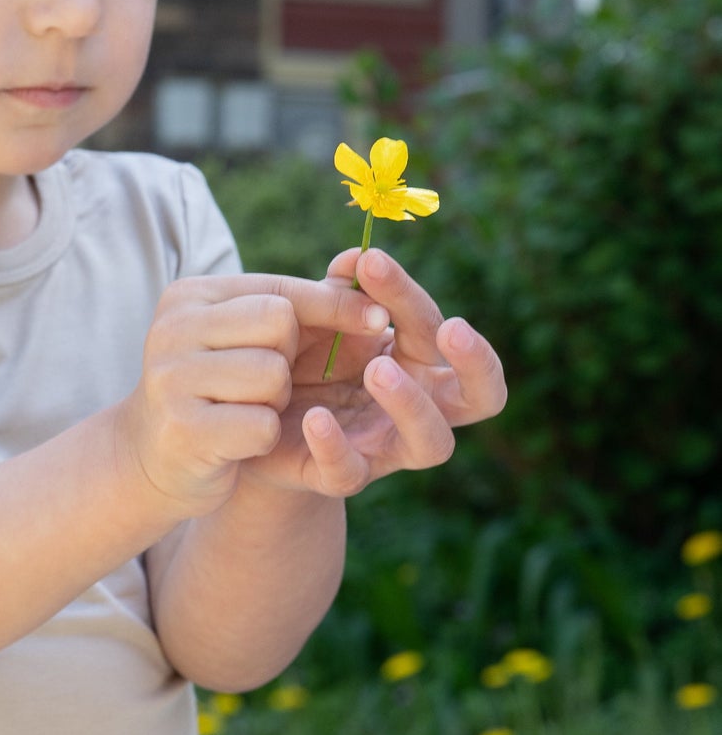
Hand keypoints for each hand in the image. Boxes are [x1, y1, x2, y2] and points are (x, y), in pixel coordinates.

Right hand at [116, 271, 393, 514]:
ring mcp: (173, 379)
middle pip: (280, 324)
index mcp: (190, 296)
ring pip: (273, 376)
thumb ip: (297, 308)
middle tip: (261, 384)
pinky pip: (262, 425)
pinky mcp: (184, 430)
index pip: (279, 289)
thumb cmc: (213, 391)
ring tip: (243, 410)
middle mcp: (173, 329)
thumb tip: (361, 272)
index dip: (334, 304)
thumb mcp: (243, 340)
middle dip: (288, 359)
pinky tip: (235, 442)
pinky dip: (263, 438)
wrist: (150, 459)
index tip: (379, 318)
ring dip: (275, 402)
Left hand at [233, 244, 507, 498]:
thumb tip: (353, 257)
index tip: (371, 262)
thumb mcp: (317, 320)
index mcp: (417, 363)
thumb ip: (336, 292)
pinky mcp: (340, 476)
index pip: (433, 327)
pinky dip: (335, 445)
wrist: (253, 417)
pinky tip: (315, 417)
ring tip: (377, 370)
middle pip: (481, 396)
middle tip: (450, 328)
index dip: (407, 294)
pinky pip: (351, 472)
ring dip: (412, 403)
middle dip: (475, 362)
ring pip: (433, 442)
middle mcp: (419, 408)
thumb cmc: (303, 362)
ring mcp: (386, 448)